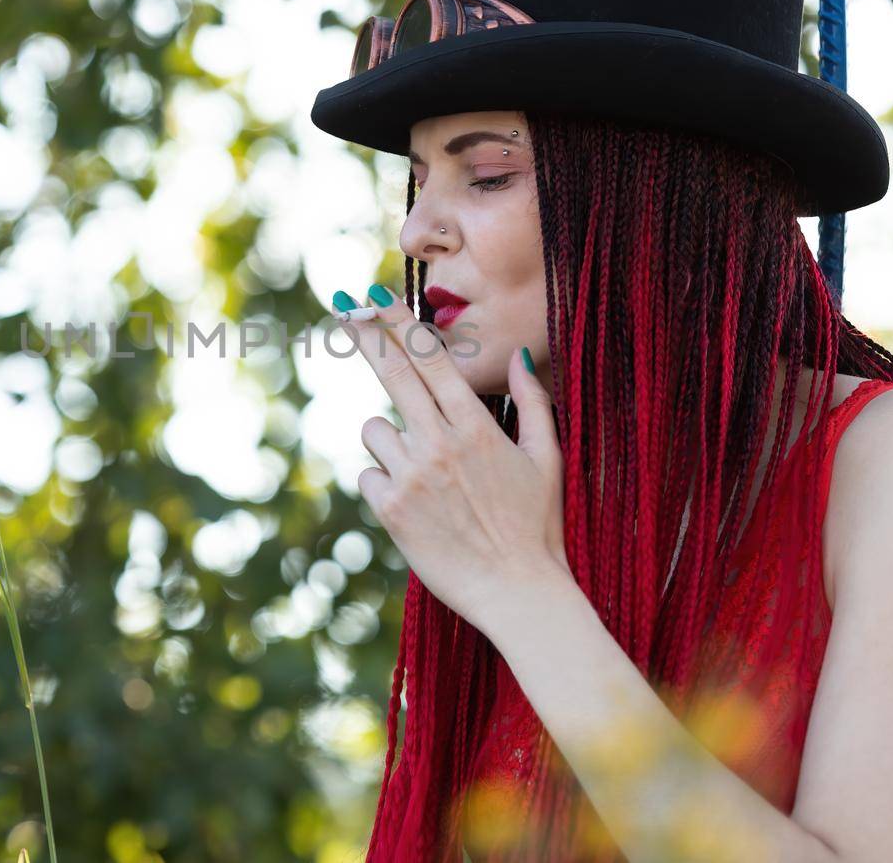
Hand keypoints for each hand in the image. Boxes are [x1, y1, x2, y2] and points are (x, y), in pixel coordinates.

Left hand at [335, 284, 569, 628]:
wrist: (518, 594)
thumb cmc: (538, 528)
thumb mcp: (548, 460)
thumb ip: (534, 404)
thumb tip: (519, 357)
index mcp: (478, 427)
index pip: (431, 360)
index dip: (400, 324)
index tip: (375, 299)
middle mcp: (440, 443)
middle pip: (393, 373)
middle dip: (366, 335)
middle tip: (344, 309)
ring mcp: (412, 476)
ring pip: (374, 431)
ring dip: (389, 442)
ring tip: (426, 478)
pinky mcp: (391, 509)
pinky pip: (368, 476)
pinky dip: (383, 484)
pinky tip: (416, 507)